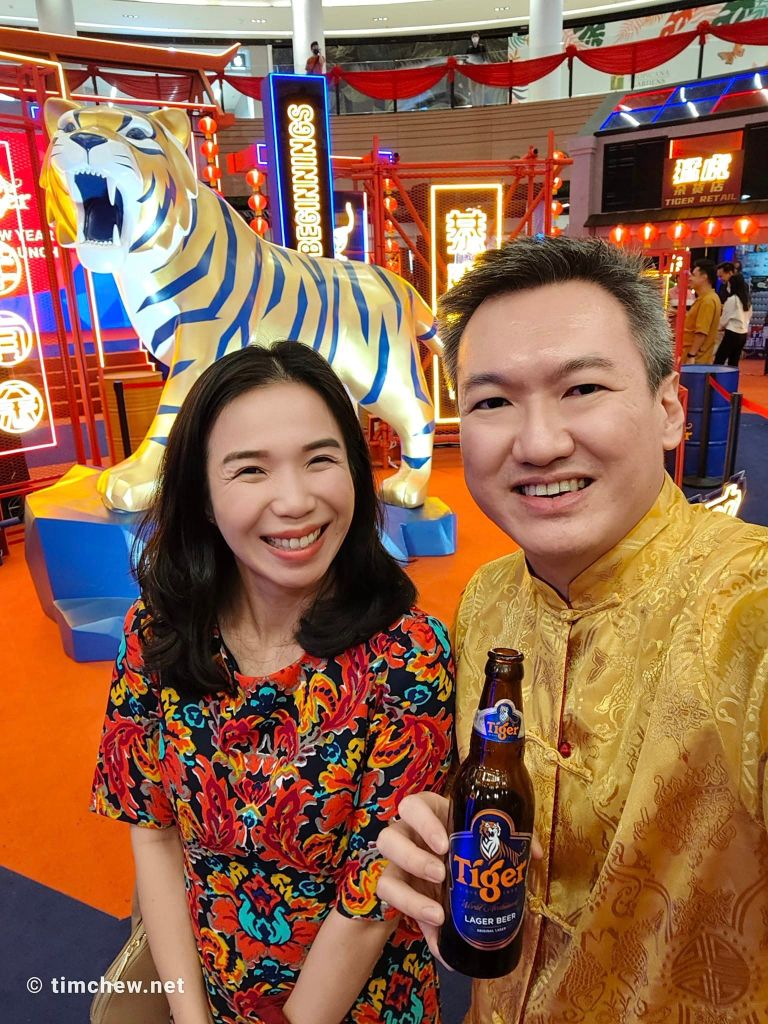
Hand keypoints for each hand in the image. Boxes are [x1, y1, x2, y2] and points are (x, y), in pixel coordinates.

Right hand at [377, 792, 543, 964]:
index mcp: (427, 816)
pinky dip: (413, 916)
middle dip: (414, 857)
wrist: (442, 881)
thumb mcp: (480, 844)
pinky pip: (389, 900)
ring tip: (437, 911)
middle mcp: (405, 836)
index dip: (424, 822)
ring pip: (384, 876)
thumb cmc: (463, 851)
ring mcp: (395, 864)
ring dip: (409, 893)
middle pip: (389, 834)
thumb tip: (534, 855)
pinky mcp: (393, 889)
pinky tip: (437, 929)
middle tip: (442, 874)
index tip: (445, 844)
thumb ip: (506, 846)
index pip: (413, 806)